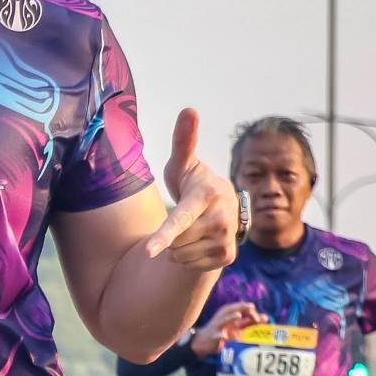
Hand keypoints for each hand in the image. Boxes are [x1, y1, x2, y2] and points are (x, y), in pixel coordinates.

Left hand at [141, 109, 239, 269]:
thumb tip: (189, 109)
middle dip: (169, 232)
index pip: (180, 220)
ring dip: (176, 246)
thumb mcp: (184, 163)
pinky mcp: (227, 257)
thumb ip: (183, 140)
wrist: (220, 208)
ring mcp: (227, 239)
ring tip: (191, 228)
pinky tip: (198, 241)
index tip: (148, 251)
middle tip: (183, 215)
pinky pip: (188, 265)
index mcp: (207, 195)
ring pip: (178, 255)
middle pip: (173, 241)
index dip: (163, 236)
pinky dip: (186, 257)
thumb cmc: (192, 182)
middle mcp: (222, 219)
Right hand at [187, 300, 259, 358]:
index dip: (251, 311)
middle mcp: (223, 316)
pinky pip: (218, 336)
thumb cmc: (221, 331)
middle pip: (233, 310)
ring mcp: (218, 326)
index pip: (241, 306)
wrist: (202, 341)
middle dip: (244, 311)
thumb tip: (266, 317)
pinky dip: (221, 336)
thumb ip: (250, 321)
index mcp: (228, 311)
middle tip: (255, 318)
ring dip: (231, 317)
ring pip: (224, 320)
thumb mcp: (236, 325)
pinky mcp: (213, 336)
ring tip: (238, 316)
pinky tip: (225, 337)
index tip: (259, 320)